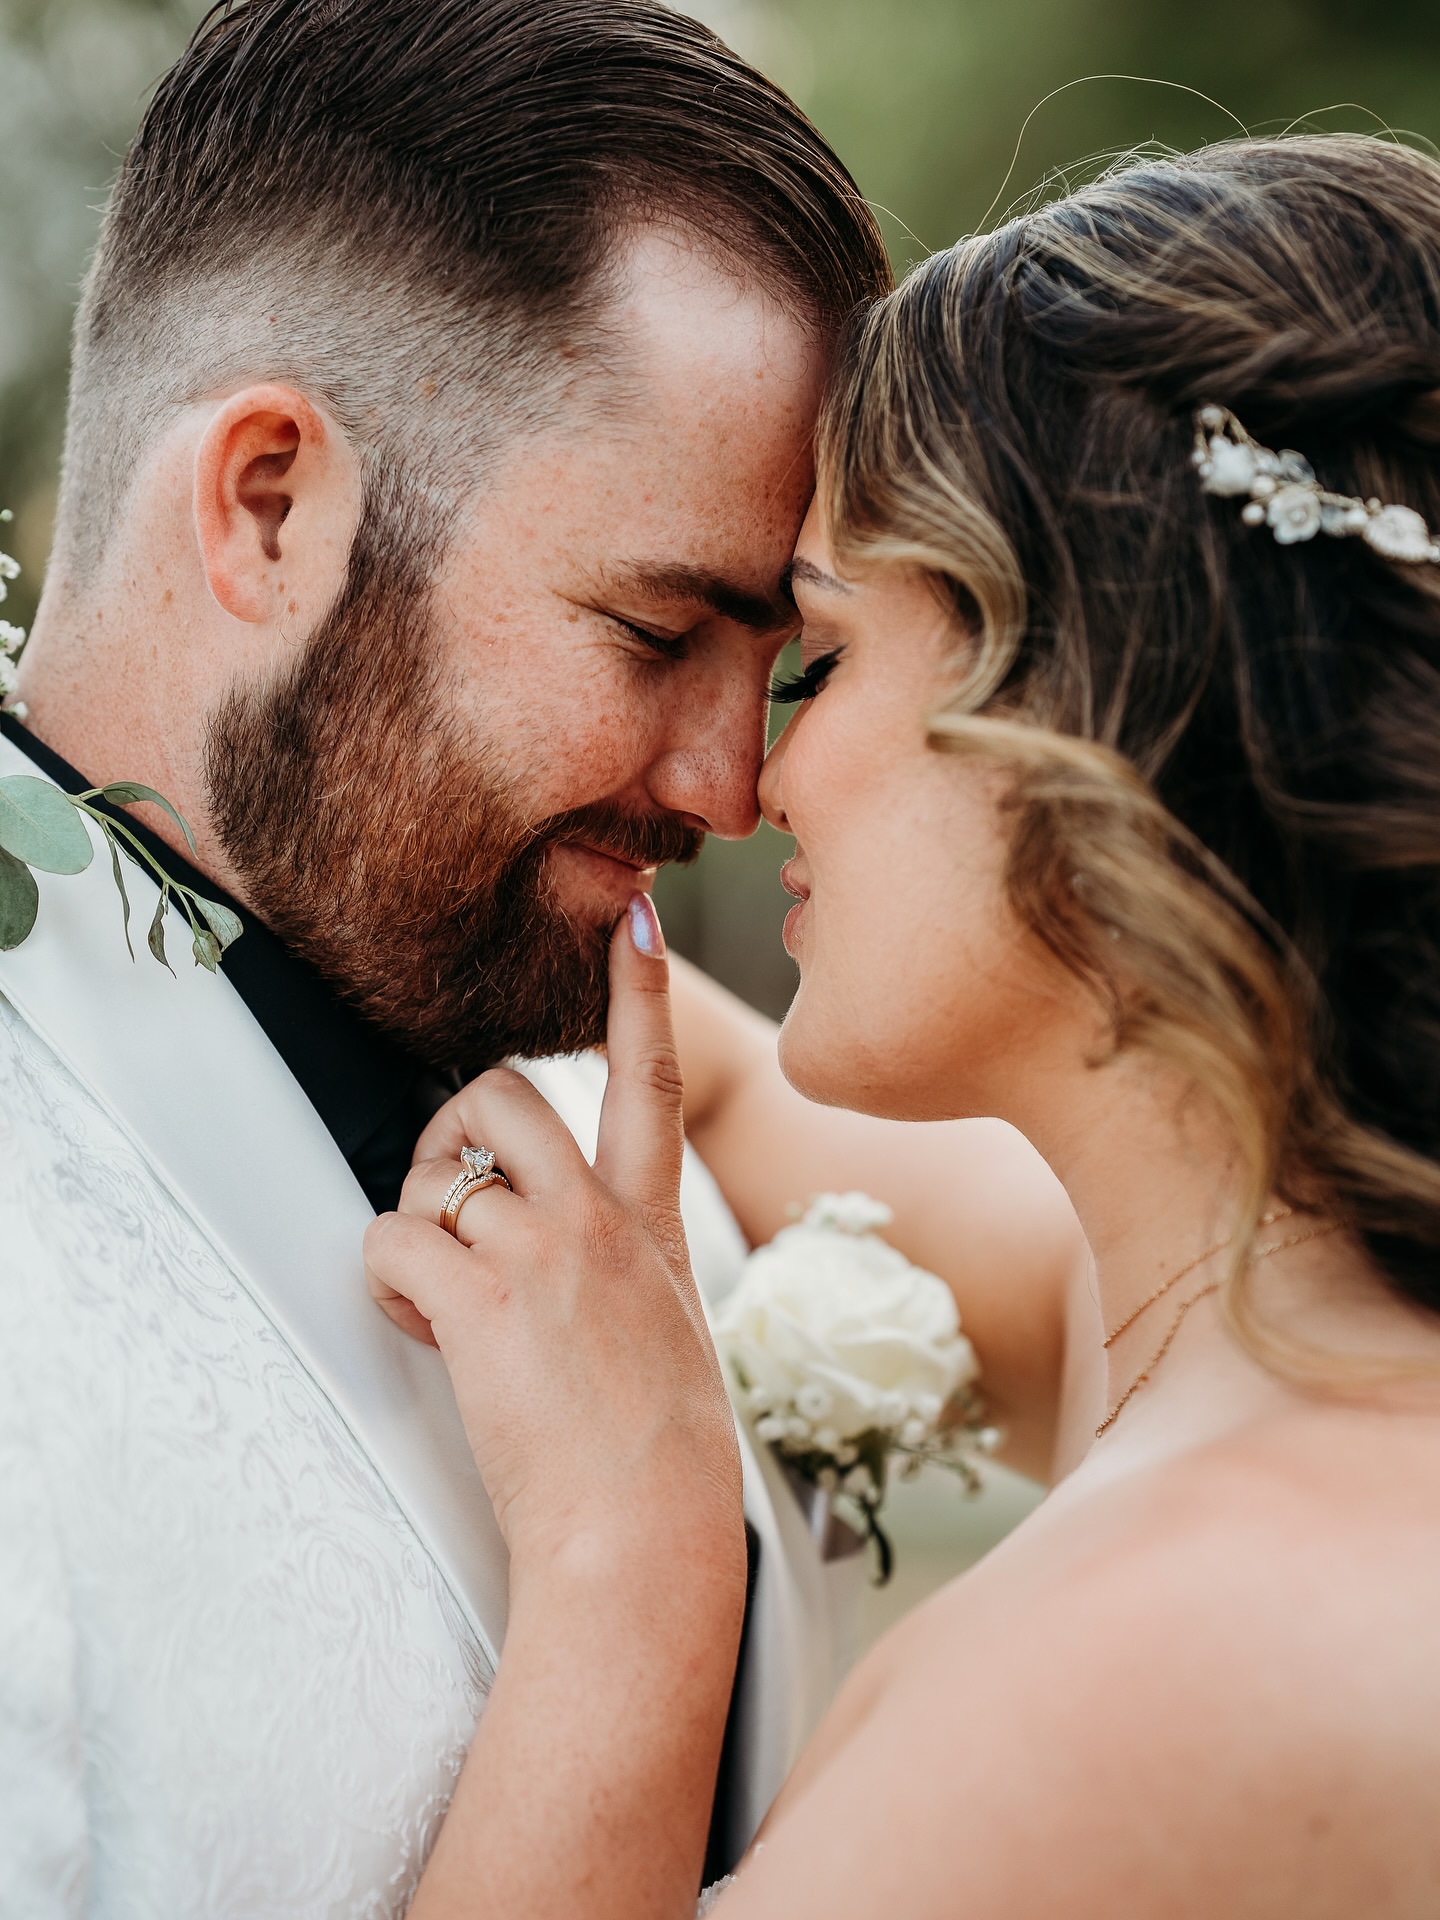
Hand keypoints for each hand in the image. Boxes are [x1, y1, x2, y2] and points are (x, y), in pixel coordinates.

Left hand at [363, 895, 742, 1578]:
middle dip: (453, 1127)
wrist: (646, 1532)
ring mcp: (543, 1253)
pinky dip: (385, 1281)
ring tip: (438, 1295)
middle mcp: (598, 1220)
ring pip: (436, 1165)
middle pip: (503, 1094)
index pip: (651, 1080)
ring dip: (413, 1216)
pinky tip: (423, 1328)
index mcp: (649, 1224)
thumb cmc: (658, 1452)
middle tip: (448, 1199)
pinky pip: (392, 1241)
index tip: (636, 918)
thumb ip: (613, 1265)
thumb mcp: (662, 1329)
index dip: (641, 992)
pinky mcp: (484, 1301)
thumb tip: (540, 1242)